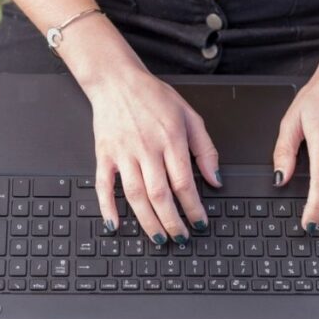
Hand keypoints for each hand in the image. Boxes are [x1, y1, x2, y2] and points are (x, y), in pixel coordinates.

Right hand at [82, 63, 221, 244]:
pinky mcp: (104, 154)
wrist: (117, 80)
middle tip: (180, 238)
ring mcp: (123, 153)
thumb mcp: (189, 116)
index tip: (200, 222)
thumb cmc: (153, 96)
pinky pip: (103, 185)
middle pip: (160, 195)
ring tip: (158, 238)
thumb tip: (215, 179)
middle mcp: (146, 148)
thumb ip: (205, 149)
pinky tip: (116, 225)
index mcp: (171, 138)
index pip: (184, 182)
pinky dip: (107, 208)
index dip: (194, 207)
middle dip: (172, 222)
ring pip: (135, 195)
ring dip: (147, 221)